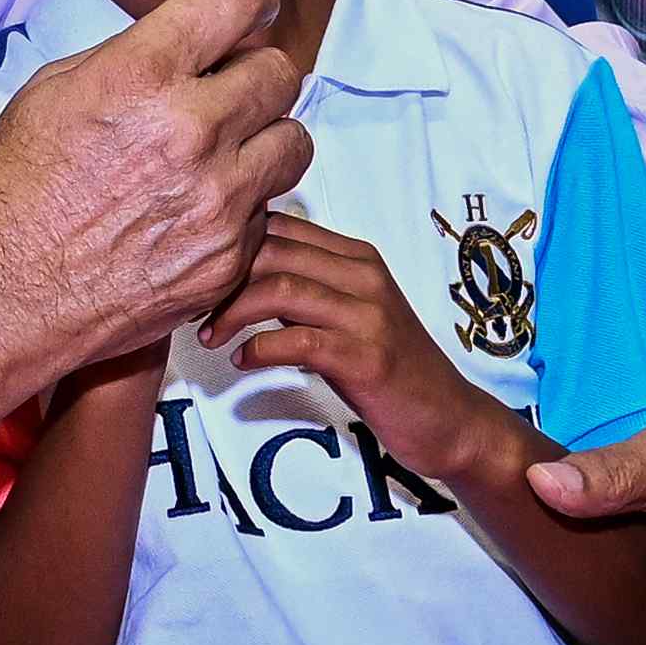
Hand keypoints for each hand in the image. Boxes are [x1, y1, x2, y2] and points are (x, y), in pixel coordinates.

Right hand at [0, 0, 310, 347]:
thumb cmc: (12, 195)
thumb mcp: (52, 93)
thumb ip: (132, 58)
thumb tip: (186, 46)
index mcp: (141, 76)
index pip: (238, 0)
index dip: (250, 0)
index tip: (251, 12)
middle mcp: (191, 132)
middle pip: (280, 73)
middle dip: (255, 76)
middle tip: (229, 93)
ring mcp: (217, 201)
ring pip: (294, 143)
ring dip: (264, 141)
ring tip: (223, 156)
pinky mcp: (228, 259)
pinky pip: (266, 213)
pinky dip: (241, 210)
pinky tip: (191, 216)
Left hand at [210, 215, 502, 474]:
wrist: (448, 418)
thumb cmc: (389, 370)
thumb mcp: (348, 316)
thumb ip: (306, 289)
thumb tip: (240, 274)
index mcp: (358, 258)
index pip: (280, 226)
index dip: (232, 246)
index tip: (204, 277)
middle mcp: (364, 276)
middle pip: (272, 249)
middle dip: (223, 277)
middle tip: (197, 307)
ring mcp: (368, 314)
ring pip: (279, 288)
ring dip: (232, 312)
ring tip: (211, 335)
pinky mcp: (365, 356)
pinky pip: (295, 339)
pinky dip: (258, 348)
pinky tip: (243, 361)